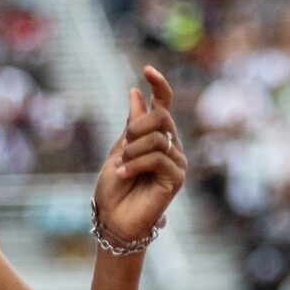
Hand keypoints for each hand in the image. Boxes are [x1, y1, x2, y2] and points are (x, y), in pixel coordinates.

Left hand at [93, 64, 183, 247]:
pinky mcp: (176, 179)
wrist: (113, 219)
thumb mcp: (119, 149)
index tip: (146, 70)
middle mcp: (171, 147)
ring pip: (157, 138)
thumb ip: (132, 123)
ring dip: (132, 151)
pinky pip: (157, 158)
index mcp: (156, 137)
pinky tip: (124, 174)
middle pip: (161, 117)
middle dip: (135, 128)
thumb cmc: (114, 189)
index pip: (164, 105)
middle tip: (122, 149)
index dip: (158, 85)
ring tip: (122, 167)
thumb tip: (135, 92)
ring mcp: (176, 162)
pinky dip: (135, 164)